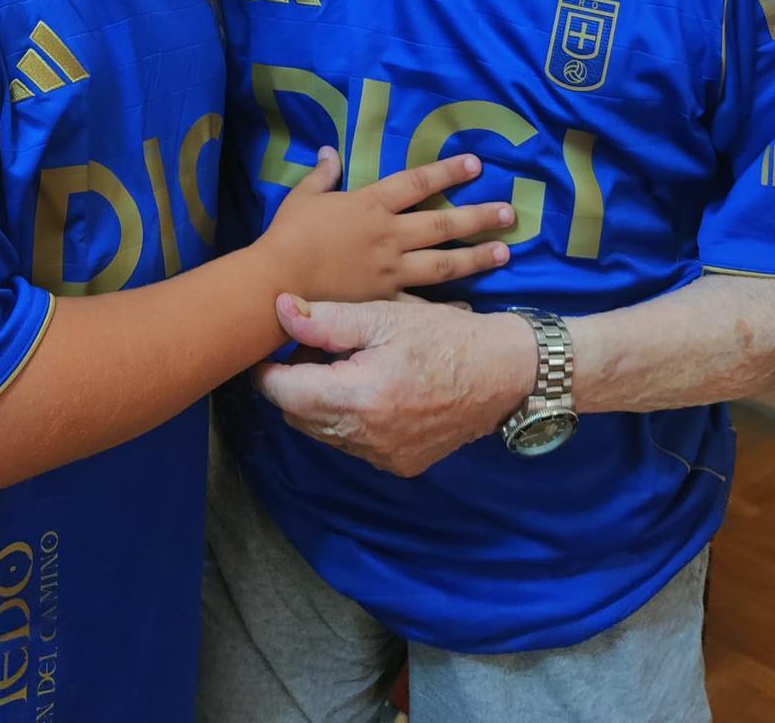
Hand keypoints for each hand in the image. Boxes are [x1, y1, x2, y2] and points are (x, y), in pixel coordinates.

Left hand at [254, 294, 537, 475]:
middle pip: (298, 415)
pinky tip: (371, 386)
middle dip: (295, 382)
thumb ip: (327, 319)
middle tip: (315, 345)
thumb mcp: (385, 316)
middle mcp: (367, 439)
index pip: (283, 394)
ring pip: (324, 431)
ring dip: (321, 400)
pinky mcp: (400, 464)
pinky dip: (349, 418)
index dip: (268, 370)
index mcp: (359, 398)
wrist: (505, 372)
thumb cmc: (445, 336)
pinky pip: (353, 444)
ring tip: (346, 362)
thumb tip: (279, 310)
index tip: (270, 347)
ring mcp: (384, 457)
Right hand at [259, 149, 514, 305]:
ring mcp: (391, 270)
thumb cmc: (288, 235)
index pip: (417, 182)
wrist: (279, 281)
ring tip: (504, 252)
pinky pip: (423, 304)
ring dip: (476, 257)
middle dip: (479, 217)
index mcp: (371, 205)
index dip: (447, 172)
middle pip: (443, 224)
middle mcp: (389, 236)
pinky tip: (469, 307)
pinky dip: (447, 307)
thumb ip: (322, 175)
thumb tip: (329, 150)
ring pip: (443, 262)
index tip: (475, 165)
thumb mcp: (303, 196)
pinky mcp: (385, 300)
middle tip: (510, 213)